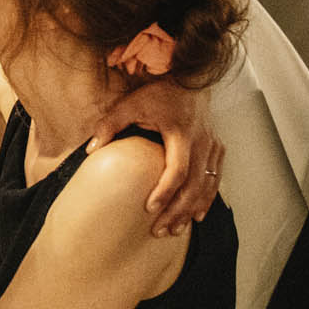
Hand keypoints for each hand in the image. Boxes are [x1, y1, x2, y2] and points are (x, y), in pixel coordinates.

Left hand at [86, 77, 222, 236]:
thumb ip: (109, 125)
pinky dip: (207, 199)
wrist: (187, 79)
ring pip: (207, 186)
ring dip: (192, 210)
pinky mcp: (217, 148)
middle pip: (194, 185)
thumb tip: (90, 150)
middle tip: (159, 230)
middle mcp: (202, 141)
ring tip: (174, 230)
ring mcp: (213, 146)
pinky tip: (196, 216)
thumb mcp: (129, 104)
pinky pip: (215, 180)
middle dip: (177, 210)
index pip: (177, 169)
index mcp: (181, 132)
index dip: (165, 191)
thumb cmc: (157, 93)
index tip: (150, 209)